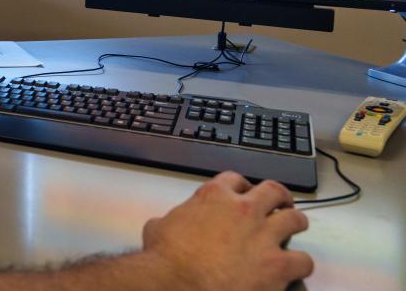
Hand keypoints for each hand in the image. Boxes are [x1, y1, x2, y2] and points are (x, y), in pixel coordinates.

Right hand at [142, 171, 312, 290]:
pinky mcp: (278, 265)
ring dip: (295, 223)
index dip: (241, 186)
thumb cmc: (165, 258)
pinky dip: (300, 264)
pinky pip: (303, 260)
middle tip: (279, 205)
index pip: (235, 179)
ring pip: (295, 219)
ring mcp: (264, 236)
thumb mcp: (158, 227)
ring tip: (294, 230)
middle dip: (279, 197)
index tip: (243, 193)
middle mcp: (244, 209)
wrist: (177, 283)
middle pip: (274, 191)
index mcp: (214, 196)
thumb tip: (164, 225)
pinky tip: (294, 270)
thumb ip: (170, 220)